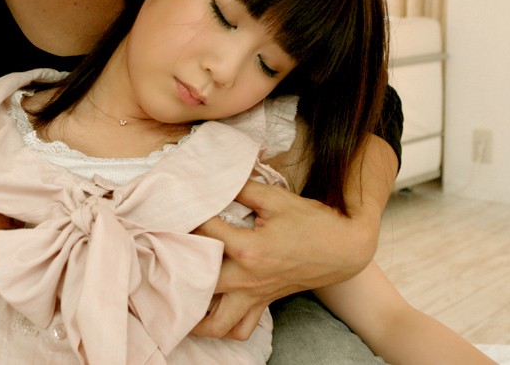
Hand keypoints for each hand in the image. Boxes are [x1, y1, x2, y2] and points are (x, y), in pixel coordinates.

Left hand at [191, 181, 378, 339]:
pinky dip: (222, 326)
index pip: (205, 232)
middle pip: (198, 283)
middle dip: (178, 266)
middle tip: (166, 251)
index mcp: (249, 249)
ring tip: (179, 295)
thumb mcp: (276, 198)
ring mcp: (254, 296)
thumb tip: (215, 179)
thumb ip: (242, 188)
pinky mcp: (263, 304)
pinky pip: (238, 329)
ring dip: (195, 313)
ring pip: (216, 323)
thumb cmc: (311, 221)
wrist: (343, 248)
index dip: (189, 216)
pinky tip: (210, 309)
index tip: (179, 207)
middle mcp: (247, 278)